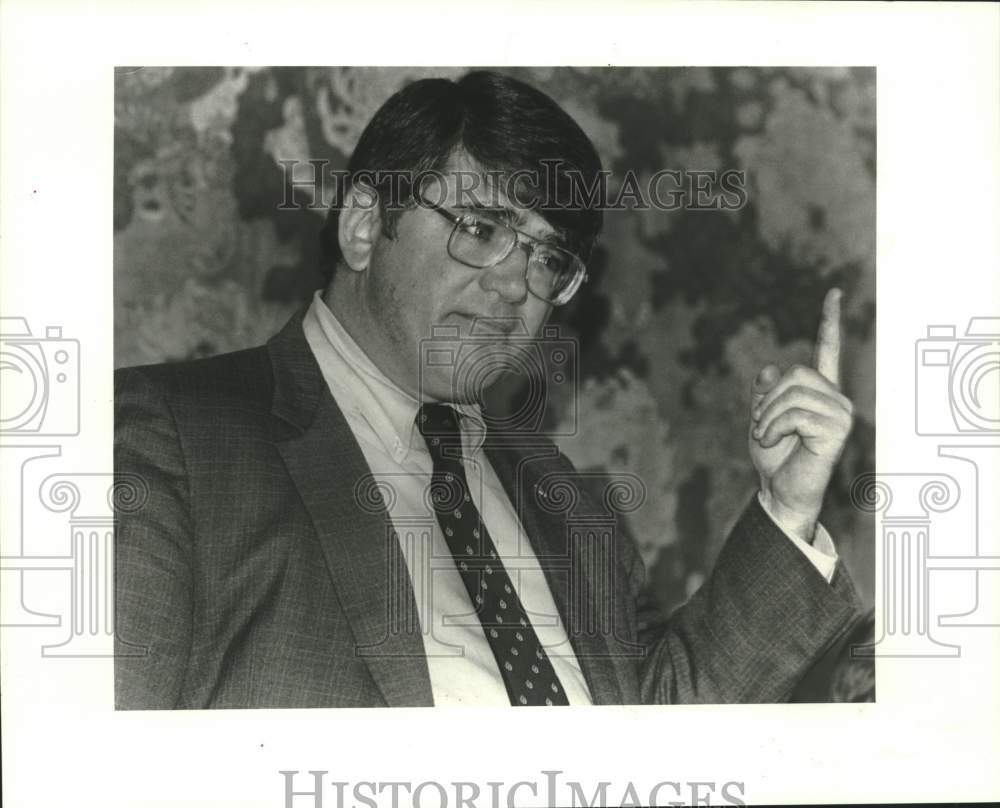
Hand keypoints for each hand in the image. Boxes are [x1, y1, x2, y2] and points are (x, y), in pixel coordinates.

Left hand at [749, 288, 853, 541]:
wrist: (778, 490)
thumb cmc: (773, 456)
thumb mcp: (761, 416)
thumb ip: (765, 390)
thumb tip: (771, 368)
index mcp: (819, 391)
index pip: (826, 349)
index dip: (829, 321)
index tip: (834, 293)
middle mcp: (836, 399)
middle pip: (796, 373)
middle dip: (768, 399)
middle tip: (762, 425)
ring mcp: (841, 414)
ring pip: (793, 393)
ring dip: (768, 416)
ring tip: (767, 436)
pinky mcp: (838, 430)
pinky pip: (795, 413)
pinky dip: (774, 428)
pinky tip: (775, 442)